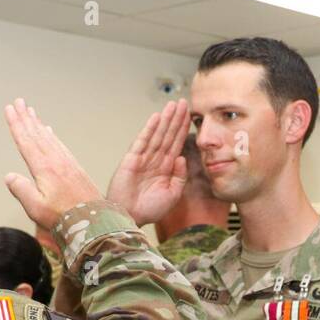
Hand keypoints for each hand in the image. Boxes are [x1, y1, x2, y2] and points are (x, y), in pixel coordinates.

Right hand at [3, 99, 102, 231]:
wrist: (94, 222)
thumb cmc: (65, 218)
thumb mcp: (36, 207)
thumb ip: (21, 190)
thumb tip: (10, 177)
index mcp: (44, 168)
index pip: (26, 141)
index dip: (16, 124)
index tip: (10, 110)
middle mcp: (56, 162)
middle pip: (37, 134)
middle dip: (26, 117)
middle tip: (19, 102)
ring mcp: (68, 164)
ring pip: (49, 137)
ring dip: (38, 124)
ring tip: (31, 112)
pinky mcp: (76, 169)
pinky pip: (60, 145)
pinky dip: (52, 136)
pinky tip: (50, 132)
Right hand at [105, 99, 190, 225]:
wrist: (130, 217)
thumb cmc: (149, 210)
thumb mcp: (173, 195)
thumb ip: (180, 176)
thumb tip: (182, 157)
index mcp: (165, 169)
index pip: (176, 144)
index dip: (183, 129)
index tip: (189, 115)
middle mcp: (155, 161)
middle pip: (168, 135)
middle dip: (176, 119)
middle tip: (184, 102)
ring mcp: (143, 158)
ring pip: (157, 135)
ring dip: (165, 120)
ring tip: (172, 105)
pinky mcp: (132, 159)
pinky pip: (143, 141)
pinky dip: (149, 129)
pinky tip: (156, 117)